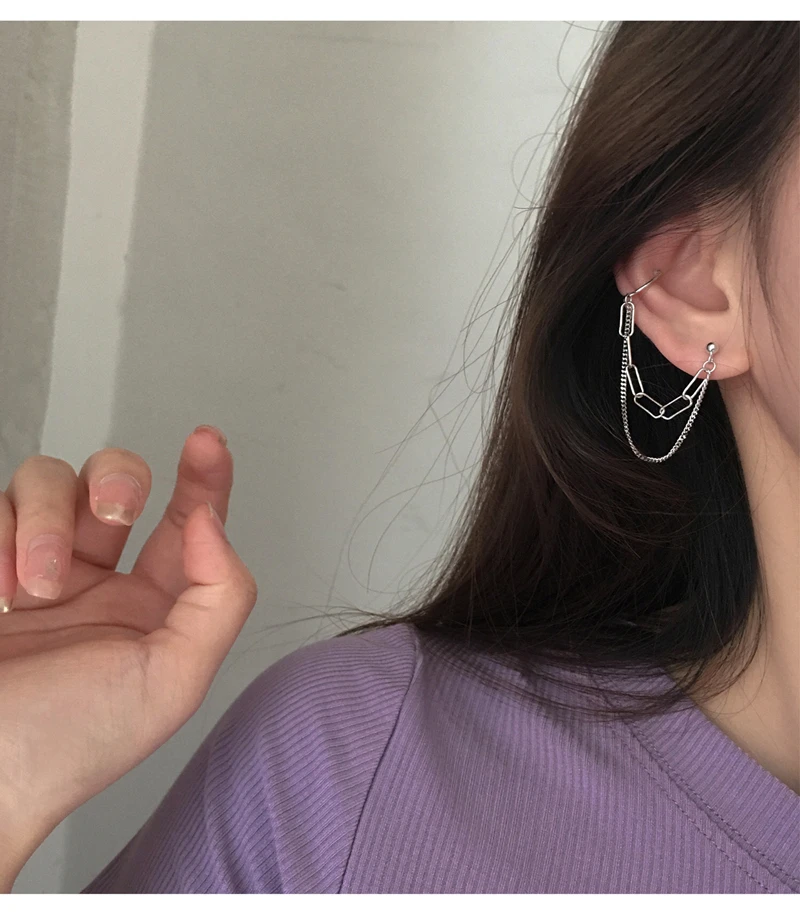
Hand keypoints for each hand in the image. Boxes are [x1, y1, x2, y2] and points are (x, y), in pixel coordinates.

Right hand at [0, 426, 257, 889]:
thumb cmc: (70, 742)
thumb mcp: (174, 680)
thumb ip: (217, 598)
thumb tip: (212, 523)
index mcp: (155, 607)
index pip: (188, 522)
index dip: (204, 476)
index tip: (206, 441)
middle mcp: (103, 582)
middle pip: (116, 483)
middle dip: (116, 482)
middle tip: (113, 512)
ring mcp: (41, 571)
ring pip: (51, 485)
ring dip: (46, 522)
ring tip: (33, 587)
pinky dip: (1, 535)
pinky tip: (1, 588)